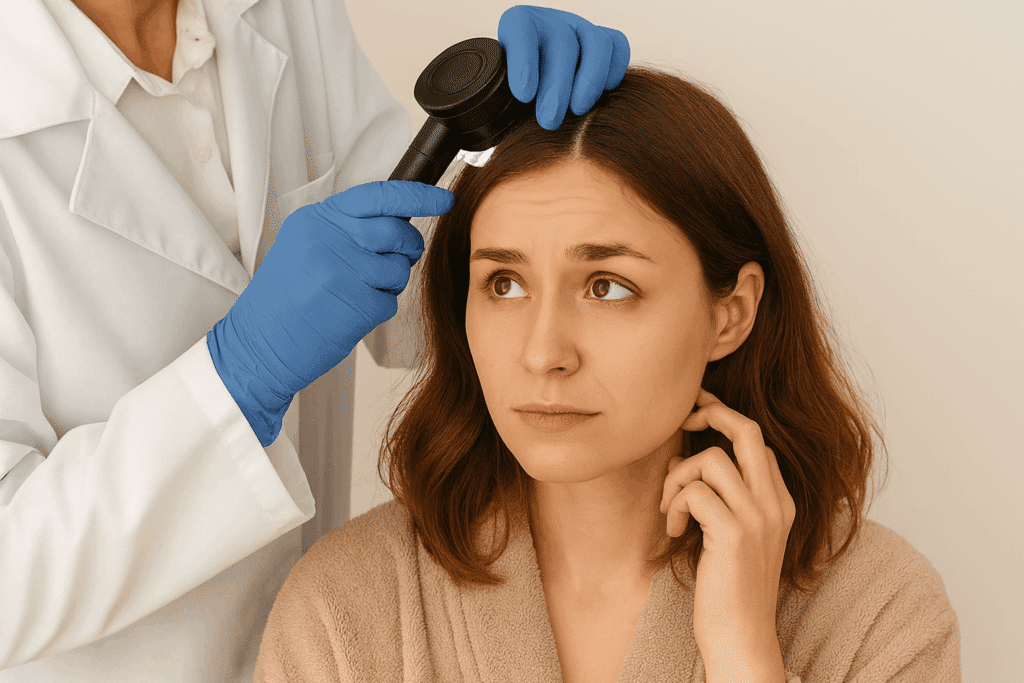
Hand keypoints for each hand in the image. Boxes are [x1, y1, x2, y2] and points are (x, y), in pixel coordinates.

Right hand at [208, 181, 453, 445]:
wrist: (258, 344)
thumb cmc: (283, 299)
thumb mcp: (304, 246)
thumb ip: (344, 228)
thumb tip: (396, 220)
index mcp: (317, 220)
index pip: (379, 196)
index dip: (418, 195)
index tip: (443, 199)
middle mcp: (331, 240)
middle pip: (397, 232)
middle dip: (407, 248)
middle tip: (396, 260)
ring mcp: (344, 272)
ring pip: (399, 269)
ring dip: (389, 283)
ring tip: (355, 292)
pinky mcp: (356, 305)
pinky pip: (390, 301)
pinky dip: (377, 309)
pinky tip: (349, 313)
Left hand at [498, 5, 629, 129]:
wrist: (529, 92)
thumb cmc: (510, 96)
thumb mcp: (495, 94)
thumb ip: (493, 102)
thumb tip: (486, 127)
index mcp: (517, 25)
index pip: (520, 29)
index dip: (524, 60)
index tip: (524, 95)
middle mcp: (549, 22)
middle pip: (561, 42)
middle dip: (556, 85)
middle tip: (549, 119)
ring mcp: (578, 29)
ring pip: (595, 42)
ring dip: (589, 80)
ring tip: (577, 110)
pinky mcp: (601, 42)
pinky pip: (617, 46)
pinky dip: (614, 70)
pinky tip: (604, 94)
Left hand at [659, 389, 795, 681]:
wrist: (741, 638)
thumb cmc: (728, 587)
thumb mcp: (732, 534)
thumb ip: (721, 496)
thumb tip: (683, 458)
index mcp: (779, 502)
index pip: (757, 440)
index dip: (724, 419)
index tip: (696, 412)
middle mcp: (775, 503)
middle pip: (747, 430)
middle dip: (710, 414)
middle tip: (684, 421)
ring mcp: (757, 517)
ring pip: (710, 459)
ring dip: (676, 478)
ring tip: (670, 509)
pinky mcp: (733, 534)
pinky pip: (694, 491)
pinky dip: (674, 505)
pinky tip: (673, 532)